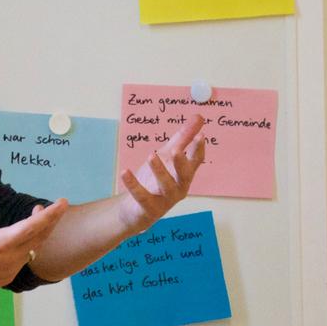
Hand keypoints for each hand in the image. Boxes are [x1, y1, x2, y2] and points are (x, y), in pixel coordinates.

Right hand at [0, 178, 67, 304]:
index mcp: (0, 242)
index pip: (33, 226)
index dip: (50, 214)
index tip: (63, 203)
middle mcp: (10, 257)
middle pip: (40, 237)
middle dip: (51, 220)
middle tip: (55, 206)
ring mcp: (11, 269)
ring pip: (35, 248)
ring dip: (40, 232)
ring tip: (36, 215)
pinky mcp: (8, 277)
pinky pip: (26, 258)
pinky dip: (32, 244)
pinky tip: (24, 236)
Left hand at [118, 113, 204, 230]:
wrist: (135, 207)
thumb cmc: (155, 179)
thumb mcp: (168, 155)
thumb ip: (183, 138)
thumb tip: (199, 117)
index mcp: (184, 174)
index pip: (196, 161)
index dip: (199, 149)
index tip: (201, 135)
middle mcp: (179, 188)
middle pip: (184, 175)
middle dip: (181, 163)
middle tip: (176, 149)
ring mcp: (165, 200)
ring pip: (165, 186)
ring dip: (159, 171)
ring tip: (151, 156)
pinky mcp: (149, 208)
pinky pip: (142, 196)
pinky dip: (133, 184)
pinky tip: (125, 171)